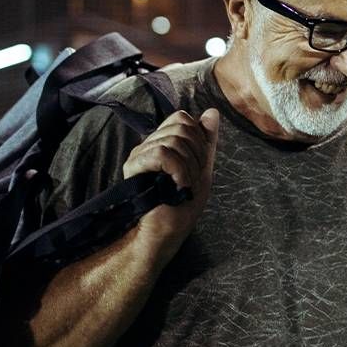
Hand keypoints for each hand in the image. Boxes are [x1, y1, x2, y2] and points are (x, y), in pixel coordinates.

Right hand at [123, 108, 219, 248]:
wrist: (164, 235)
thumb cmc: (181, 208)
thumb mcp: (202, 170)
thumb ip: (206, 141)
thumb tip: (212, 111)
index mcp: (163, 143)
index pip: (182, 118)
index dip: (198, 139)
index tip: (197, 166)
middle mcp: (149, 144)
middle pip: (182, 126)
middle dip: (196, 154)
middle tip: (189, 179)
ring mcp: (139, 154)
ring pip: (174, 140)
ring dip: (189, 167)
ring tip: (182, 186)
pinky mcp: (133, 166)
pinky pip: (163, 153)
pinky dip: (178, 171)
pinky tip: (176, 186)